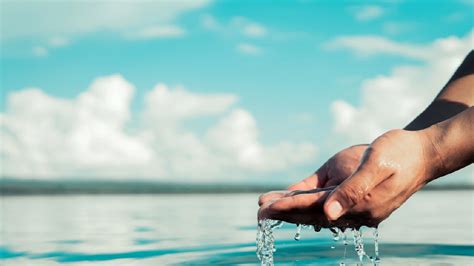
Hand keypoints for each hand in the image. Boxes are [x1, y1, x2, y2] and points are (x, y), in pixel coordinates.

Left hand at [258, 129, 437, 227]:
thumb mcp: (375, 165)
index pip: (316, 208)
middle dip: (285, 212)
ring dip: (292, 209)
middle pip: (312, 213)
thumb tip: (329, 215)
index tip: (266, 208)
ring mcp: (356, 207)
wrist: (421, 152)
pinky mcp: (356, 199)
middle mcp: (356, 211)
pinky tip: (291, 201)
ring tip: (267, 207)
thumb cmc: (399, 153)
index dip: (289, 207)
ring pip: (317, 210)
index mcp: (360, 204)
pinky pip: (327, 202)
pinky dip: (306, 202)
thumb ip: (353, 190)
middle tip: (258, 212)